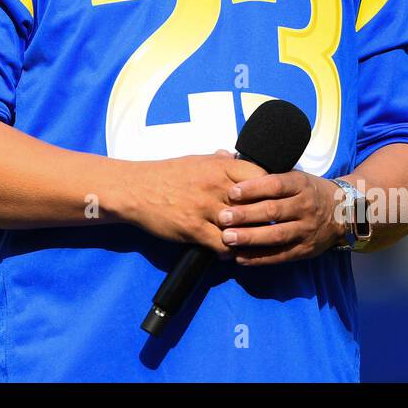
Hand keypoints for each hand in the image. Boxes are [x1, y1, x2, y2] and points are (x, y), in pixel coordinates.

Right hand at [125, 151, 267, 257]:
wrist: (134, 189)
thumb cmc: (165, 174)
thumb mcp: (195, 160)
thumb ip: (218, 160)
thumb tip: (233, 155)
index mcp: (220, 166)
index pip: (262, 177)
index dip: (271, 190)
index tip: (272, 200)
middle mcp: (217, 185)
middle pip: (257, 204)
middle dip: (266, 218)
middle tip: (271, 226)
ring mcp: (206, 208)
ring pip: (243, 228)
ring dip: (250, 238)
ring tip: (252, 242)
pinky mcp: (194, 229)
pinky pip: (224, 246)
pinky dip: (230, 252)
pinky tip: (228, 251)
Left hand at [218, 170, 347, 264]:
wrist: (344, 212)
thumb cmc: (308, 191)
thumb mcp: (295, 176)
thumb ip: (267, 174)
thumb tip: (230, 159)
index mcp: (301, 184)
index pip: (275, 185)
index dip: (253, 188)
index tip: (232, 192)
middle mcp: (305, 206)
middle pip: (273, 211)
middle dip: (246, 215)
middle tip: (223, 217)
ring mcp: (306, 229)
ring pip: (276, 235)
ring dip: (250, 237)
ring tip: (227, 238)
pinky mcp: (306, 249)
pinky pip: (281, 255)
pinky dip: (259, 258)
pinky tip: (240, 258)